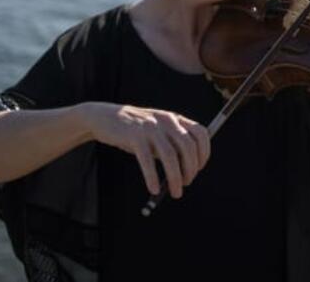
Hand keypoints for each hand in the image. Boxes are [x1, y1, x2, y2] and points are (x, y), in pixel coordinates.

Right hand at [82, 103, 209, 197]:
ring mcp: (151, 127)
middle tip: (186, 183)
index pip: (200, 133)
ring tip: (175, 191)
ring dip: (175, 177)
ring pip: (170, 155)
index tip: (199, 169)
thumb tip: (187, 171)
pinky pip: (147, 160)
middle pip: (187, 146)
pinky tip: (153, 189)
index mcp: (175, 119)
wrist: (106, 117)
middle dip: (191, 169)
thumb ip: (172, 146)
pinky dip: (152, 177)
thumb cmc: (136, 131)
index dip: (204, 153)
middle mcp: (166, 120)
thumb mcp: (158, 132)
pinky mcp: (134, 136)